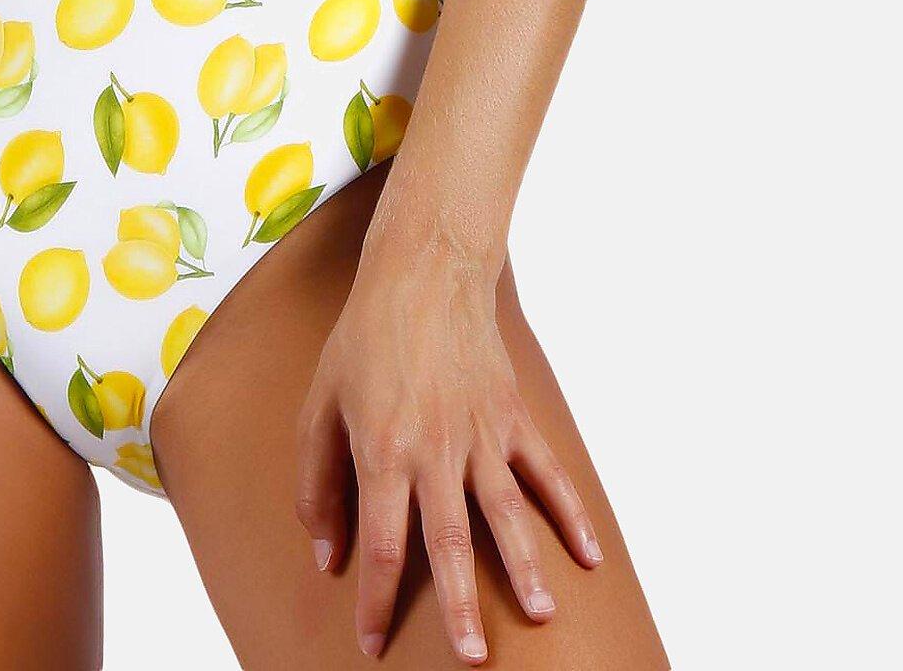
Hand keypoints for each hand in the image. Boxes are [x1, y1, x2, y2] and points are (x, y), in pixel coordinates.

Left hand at [295, 229, 601, 661]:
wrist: (422, 273)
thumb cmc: (363, 340)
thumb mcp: (318, 405)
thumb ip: (316, 482)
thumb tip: (325, 553)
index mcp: (382, 449)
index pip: (382, 542)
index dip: (376, 599)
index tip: (373, 643)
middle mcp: (435, 449)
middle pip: (449, 540)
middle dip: (461, 605)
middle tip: (473, 658)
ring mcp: (480, 434)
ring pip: (505, 512)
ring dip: (526, 567)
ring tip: (542, 616)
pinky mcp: (512, 417)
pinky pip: (546, 472)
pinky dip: (570, 514)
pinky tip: (589, 556)